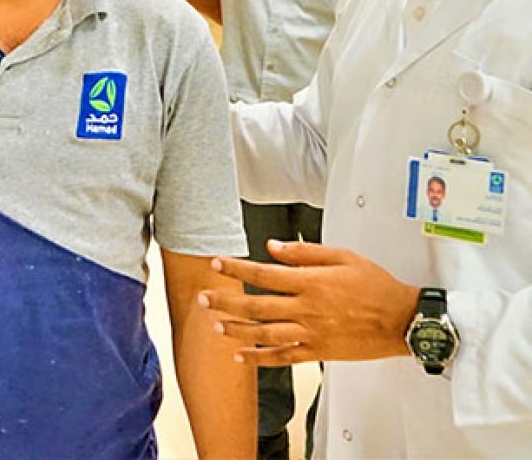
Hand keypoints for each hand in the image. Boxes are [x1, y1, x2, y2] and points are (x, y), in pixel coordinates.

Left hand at [198, 239, 418, 366]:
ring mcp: (311, 333)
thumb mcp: (342, 256)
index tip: (216, 264)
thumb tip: (271, 247)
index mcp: (310, 282)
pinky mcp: (318, 352)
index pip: (263, 274)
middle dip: (226, 302)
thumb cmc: (375, 285)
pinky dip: (260, 358)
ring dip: (236, 330)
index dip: (236, 269)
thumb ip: (304, 252)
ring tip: (214, 324)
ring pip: (265, 334)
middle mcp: (306, 309)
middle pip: (256, 306)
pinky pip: (283, 357)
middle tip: (203, 298)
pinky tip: (241, 355)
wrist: (402, 320)